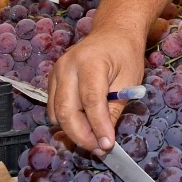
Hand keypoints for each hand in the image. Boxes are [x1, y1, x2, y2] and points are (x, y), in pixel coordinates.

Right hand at [47, 25, 143, 153]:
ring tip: (93, 139)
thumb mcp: (130, 80)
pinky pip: (53, 107)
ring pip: (56, 112)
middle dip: (81, 135)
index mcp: (91, 62)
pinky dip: (66, 121)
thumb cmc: (125, 54)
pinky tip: (83, 125)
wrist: (113, 32)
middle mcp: (67, 66)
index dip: (98, 126)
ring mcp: (56, 72)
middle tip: (98, 149)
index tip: (107, 145)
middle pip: (66, 110)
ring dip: (73, 131)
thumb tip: (105, 139)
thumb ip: (115, 108)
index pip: (91, 100)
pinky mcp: (52, 78)